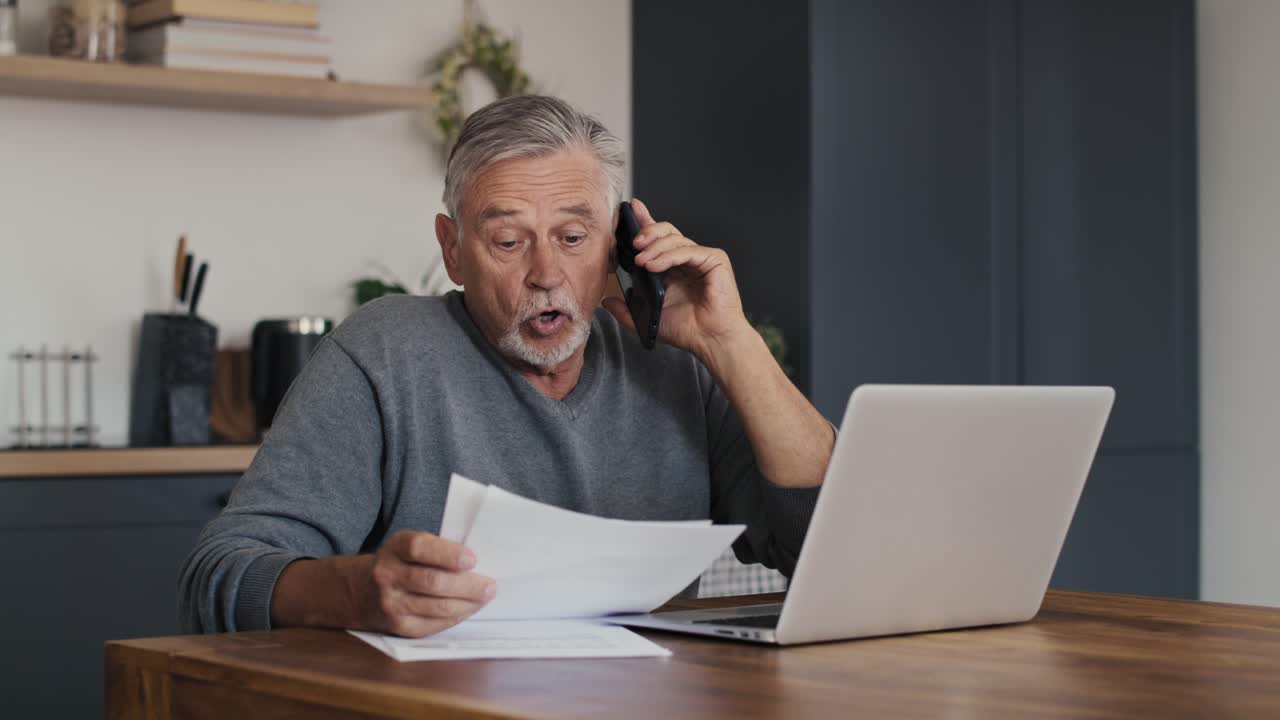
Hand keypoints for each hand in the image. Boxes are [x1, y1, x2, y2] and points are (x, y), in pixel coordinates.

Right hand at [355, 530, 495, 637]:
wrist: (364, 591)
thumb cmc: (402, 563)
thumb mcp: (411, 545)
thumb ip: (437, 549)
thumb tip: (477, 563)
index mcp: (395, 548)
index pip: (420, 547)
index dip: (448, 554)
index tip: (472, 559)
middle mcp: (388, 575)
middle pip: (432, 582)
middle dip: (467, 585)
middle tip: (489, 586)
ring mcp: (391, 603)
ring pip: (437, 606)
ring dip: (467, 604)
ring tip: (483, 598)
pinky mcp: (398, 625)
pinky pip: (434, 624)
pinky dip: (456, 617)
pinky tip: (467, 609)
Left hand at [603, 197, 753, 359]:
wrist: (709, 341)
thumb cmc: (687, 330)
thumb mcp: (647, 318)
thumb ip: (626, 310)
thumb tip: (606, 302)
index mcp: (672, 267)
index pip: (657, 239)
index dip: (644, 222)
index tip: (629, 211)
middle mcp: (687, 259)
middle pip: (665, 231)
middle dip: (646, 232)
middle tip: (633, 243)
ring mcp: (701, 257)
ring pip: (674, 238)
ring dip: (654, 248)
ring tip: (641, 261)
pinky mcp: (714, 259)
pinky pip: (688, 250)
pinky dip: (669, 255)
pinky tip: (655, 265)